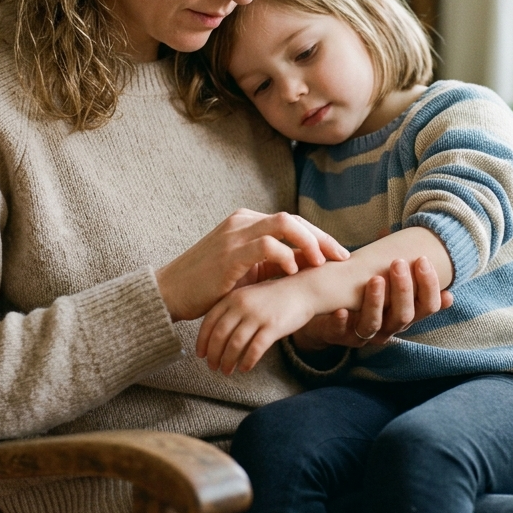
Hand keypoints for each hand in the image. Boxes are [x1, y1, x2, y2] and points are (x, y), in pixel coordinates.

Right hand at [155, 210, 347, 320]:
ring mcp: (235, 234)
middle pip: (294, 219)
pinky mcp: (229, 252)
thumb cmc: (209, 286)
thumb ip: (273, 264)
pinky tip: (294, 270)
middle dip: (322, 238)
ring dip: (309, 243)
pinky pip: (266, 245)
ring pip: (284, 224)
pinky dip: (285, 255)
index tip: (339, 255)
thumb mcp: (247, 271)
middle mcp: (243, 221)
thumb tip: (308, 269)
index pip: (292, 222)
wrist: (170, 292)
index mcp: (248, 222)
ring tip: (321, 263)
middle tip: (342, 257)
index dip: (319, 237)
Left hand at [196, 275, 317, 373]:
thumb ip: (234, 309)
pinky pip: (255, 349)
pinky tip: (245, 368)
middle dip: (213, 354)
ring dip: (228, 361)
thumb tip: (219, 333)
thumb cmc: (276, 296)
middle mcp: (242, 305)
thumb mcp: (251, 295)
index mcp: (234, 297)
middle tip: (212, 367)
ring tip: (227, 371)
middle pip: (220, 335)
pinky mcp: (273, 326)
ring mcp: (257, 315)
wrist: (305, 289)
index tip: (200, 354)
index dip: (203, 340)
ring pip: (235, 344)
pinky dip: (247, 362)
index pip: (210, 321)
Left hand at [292, 256, 452, 350]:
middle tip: (398, 263)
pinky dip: (342, 322)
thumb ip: (385, 261)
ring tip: (375, 280)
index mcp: (403, 312)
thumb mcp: (378, 275)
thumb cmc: (359, 290)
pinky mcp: (339, 336)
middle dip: (404, 289)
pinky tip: (341, 310)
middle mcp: (388, 327)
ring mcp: (364, 334)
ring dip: (376, 302)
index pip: (427, 305)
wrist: (325, 313)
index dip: (429, 286)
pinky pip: (341, 332)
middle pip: (405, 315)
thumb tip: (388, 230)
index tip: (423, 260)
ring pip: (375, 324)